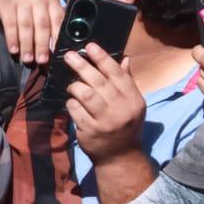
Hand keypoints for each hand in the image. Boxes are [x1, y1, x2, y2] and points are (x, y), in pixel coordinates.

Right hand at [0, 0, 63, 64]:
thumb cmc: (25, 10)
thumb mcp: (40, 12)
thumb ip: (49, 26)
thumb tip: (55, 50)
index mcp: (50, 0)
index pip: (58, 19)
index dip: (57, 36)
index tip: (56, 52)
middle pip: (42, 24)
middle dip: (42, 44)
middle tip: (42, 60)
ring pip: (26, 25)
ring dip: (27, 44)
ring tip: (27, 59)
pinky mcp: (6, 4)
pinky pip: (10, 24)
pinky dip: (12, 39)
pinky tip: (13, 50)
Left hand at [63, 43, 144, 161]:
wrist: (120, 156)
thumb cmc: (126, 125)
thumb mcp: (133, 103)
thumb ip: (126, 81)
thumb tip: (124, 58)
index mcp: (133, 99)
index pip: (117, 74)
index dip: (102, 58)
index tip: (90, 46)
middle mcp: (121, 109)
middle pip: (99, 82)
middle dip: (82, 66)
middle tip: (69, 56)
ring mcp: (105, 121)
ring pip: (85, 95)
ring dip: (75, 86)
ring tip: (72, 84)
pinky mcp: (89, 131)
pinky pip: (75, 110)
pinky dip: (71, 103)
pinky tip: (72, 102)